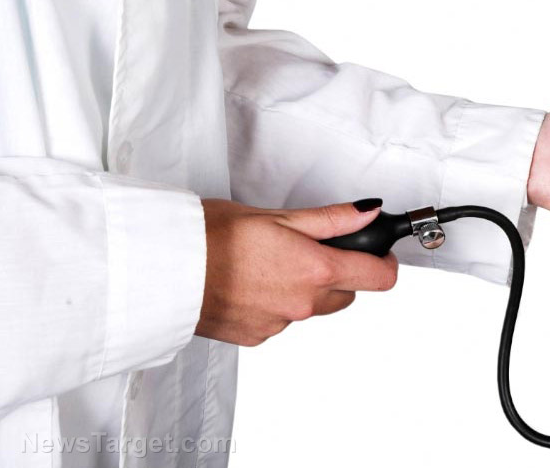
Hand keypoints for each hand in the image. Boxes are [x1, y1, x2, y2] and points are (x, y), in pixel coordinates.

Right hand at [197, 198, 398, 345]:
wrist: (164, 271)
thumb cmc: (211, 237)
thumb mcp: (277, 216)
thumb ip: (330, 219)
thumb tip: (368, 213)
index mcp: (315, 270)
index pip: (378, 278)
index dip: (385, 262)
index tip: (380, 252)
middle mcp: (303, 304)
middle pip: (346, 295)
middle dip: (339, 273)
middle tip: (312, 250)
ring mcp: (279, 324)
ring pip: (312, 308)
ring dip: (305, 289)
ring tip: (270, 264)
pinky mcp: (256, 336)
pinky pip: (281, 320)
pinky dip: (275, 303)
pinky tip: (251, 283)